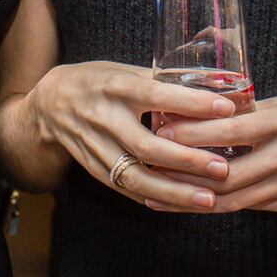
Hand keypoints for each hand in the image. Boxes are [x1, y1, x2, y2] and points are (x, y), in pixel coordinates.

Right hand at [29, 61, 236, 210]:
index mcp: (115, 86)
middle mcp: (102, 117)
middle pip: (145, 145)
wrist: (49, 104)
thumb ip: (163, 80)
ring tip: (209, 199)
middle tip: (222, 168)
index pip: (156, 94)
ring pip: (135, 176)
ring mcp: (95, 147)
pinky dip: (155, 199)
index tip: (226, 108)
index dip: (191, 102)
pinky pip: (126, 189)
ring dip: (174, 191)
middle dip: (186, 159)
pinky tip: (182, 205)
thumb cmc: (98, 82)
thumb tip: (215, 82)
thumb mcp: (124, 70)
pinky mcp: (93, 169)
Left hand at [147, 96, 276, 212]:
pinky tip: (192, 203)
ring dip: (189, 198)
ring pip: (228, 198)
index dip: (187, 133)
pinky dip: (216, 205)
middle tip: (143, 167)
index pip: (223, 130)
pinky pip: (246, 206)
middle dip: (179, 171)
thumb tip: (210, 108)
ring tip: (153, 195)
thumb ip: (253, 110)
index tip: (156, 127)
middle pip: (219, 170)